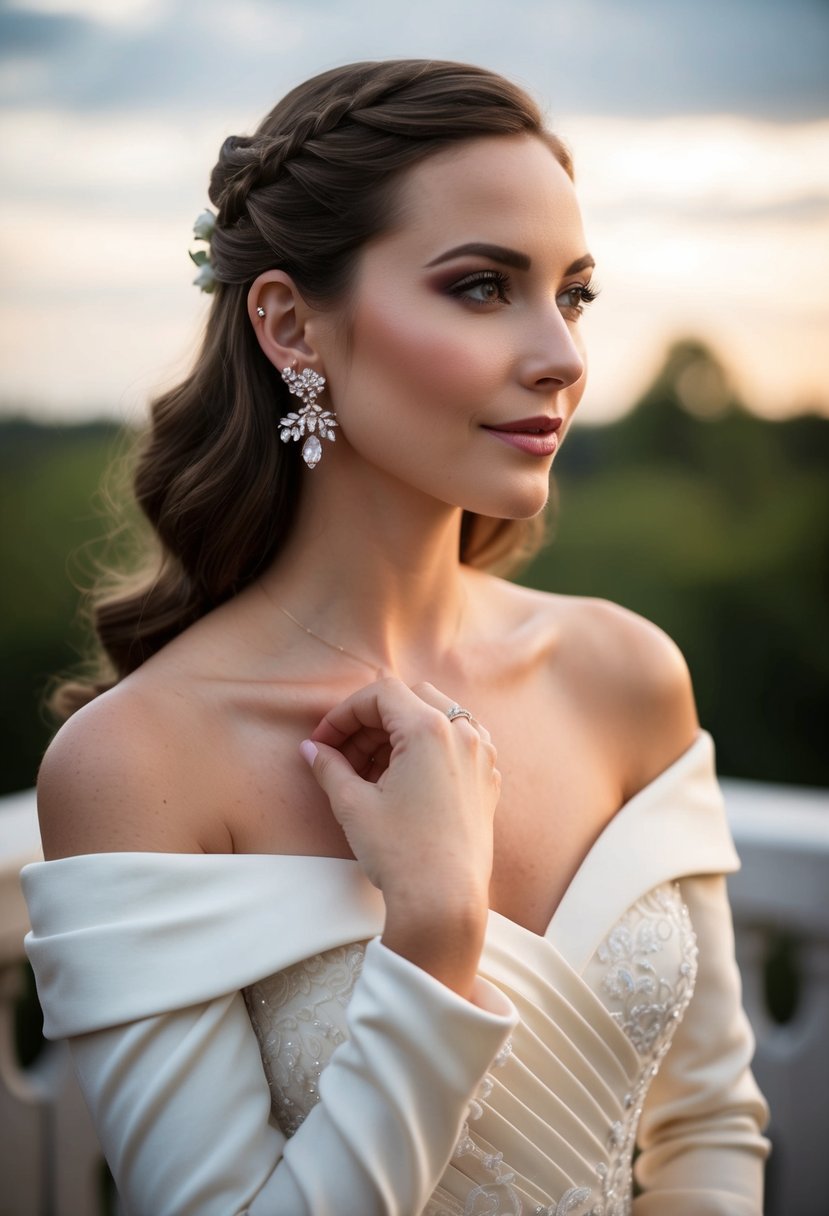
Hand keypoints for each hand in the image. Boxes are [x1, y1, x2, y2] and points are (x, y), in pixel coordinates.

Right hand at [301, 678, 500, 993]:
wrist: (444, 902)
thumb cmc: (400, 852)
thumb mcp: (353, 805)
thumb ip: (329, 767)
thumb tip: (311, 750)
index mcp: (429, 729)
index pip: (381, 694)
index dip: (344, 714)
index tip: (323, 742)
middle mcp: (463, 733)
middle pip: (409, 699)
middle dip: (371, 721)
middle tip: (344, 756)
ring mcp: (482, 756)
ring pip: (437, 718)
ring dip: (400, 733)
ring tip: (372, 771)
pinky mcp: (489, 780)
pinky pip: (458, 744)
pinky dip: (428, 749)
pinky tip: (405, 781)